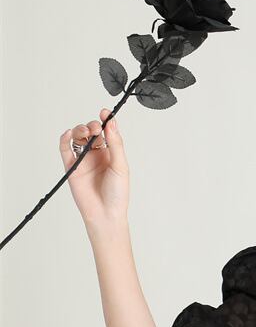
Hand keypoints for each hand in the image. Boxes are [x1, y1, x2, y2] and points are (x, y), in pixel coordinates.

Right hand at [59, 107, 129, 228]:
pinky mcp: (71, 167)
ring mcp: (83, 160)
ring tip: (86, 133)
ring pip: (78, 138)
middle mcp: (97, 155)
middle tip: (96, 129)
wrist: (105, 214)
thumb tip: (111, 123)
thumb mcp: (120, 166)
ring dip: (80, 130)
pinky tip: (69, 133)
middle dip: (93, 126)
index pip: (107, 132)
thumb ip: (115, 144)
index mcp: (111, 153)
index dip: (106, 120)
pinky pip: (65, 149)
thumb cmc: (117, 194)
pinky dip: (64, 139)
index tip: (105, 112)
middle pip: (91, 132)